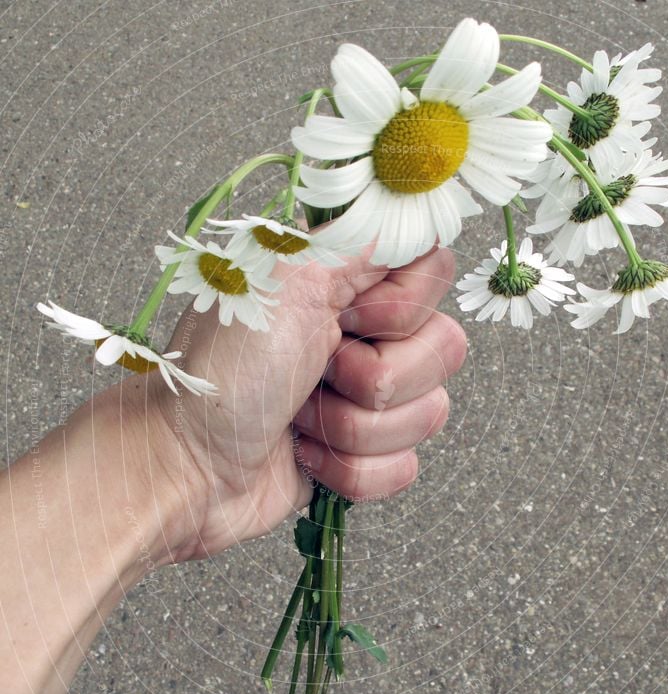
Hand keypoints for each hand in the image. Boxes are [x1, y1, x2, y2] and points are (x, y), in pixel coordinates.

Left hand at [148, 246, 466, 561]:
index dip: (403, 307)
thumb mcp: (288, 280)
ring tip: (300, 418)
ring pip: (429, 414)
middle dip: (375, 379)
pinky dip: (350, 470)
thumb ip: (362, 240)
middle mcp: (366, 334)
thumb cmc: (220, 375)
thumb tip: (415, 214)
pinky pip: (405, 467)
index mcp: (349, 282)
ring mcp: (368, 398)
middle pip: (445, 349)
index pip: (435, 272)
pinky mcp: (364, 452)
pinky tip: (307, 455)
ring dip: (353, 428)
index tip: (348, 318)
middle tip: (316, 373)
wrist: (186, 466)